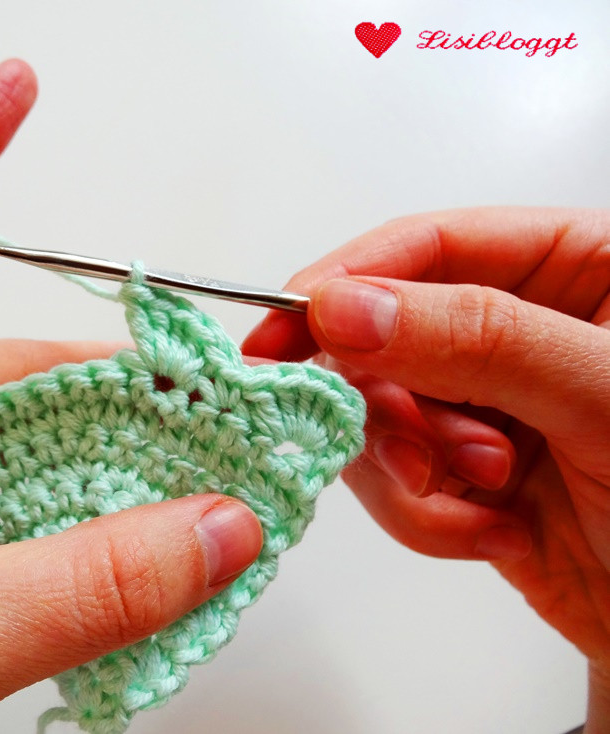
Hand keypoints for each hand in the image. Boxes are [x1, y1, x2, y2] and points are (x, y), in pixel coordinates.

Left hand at [0, 60, 262, 732]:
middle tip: (210, 405)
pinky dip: (87, 529)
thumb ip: (80, 584)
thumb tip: (214, 528)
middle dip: (110, 385)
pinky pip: (23, 516)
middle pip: (4, 367)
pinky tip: (144, 548)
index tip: (17, 89)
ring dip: (109, 468)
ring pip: (25, 448)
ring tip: (199, 486)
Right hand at [244, 207, 609, 730]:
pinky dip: (426, 518)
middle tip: (421, 453)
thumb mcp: (604, 395)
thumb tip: (343, 309)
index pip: (429, 245)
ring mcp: (482, 406)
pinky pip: (393, 483)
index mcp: (568, 269)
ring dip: (414, 466)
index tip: (284, 329)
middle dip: (395, 405)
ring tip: (488, 494)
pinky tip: (494, 534)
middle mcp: (515, 332)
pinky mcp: (460, 477)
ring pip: (375, 415)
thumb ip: (479, 340)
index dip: (347, 281)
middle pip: (383, 337)